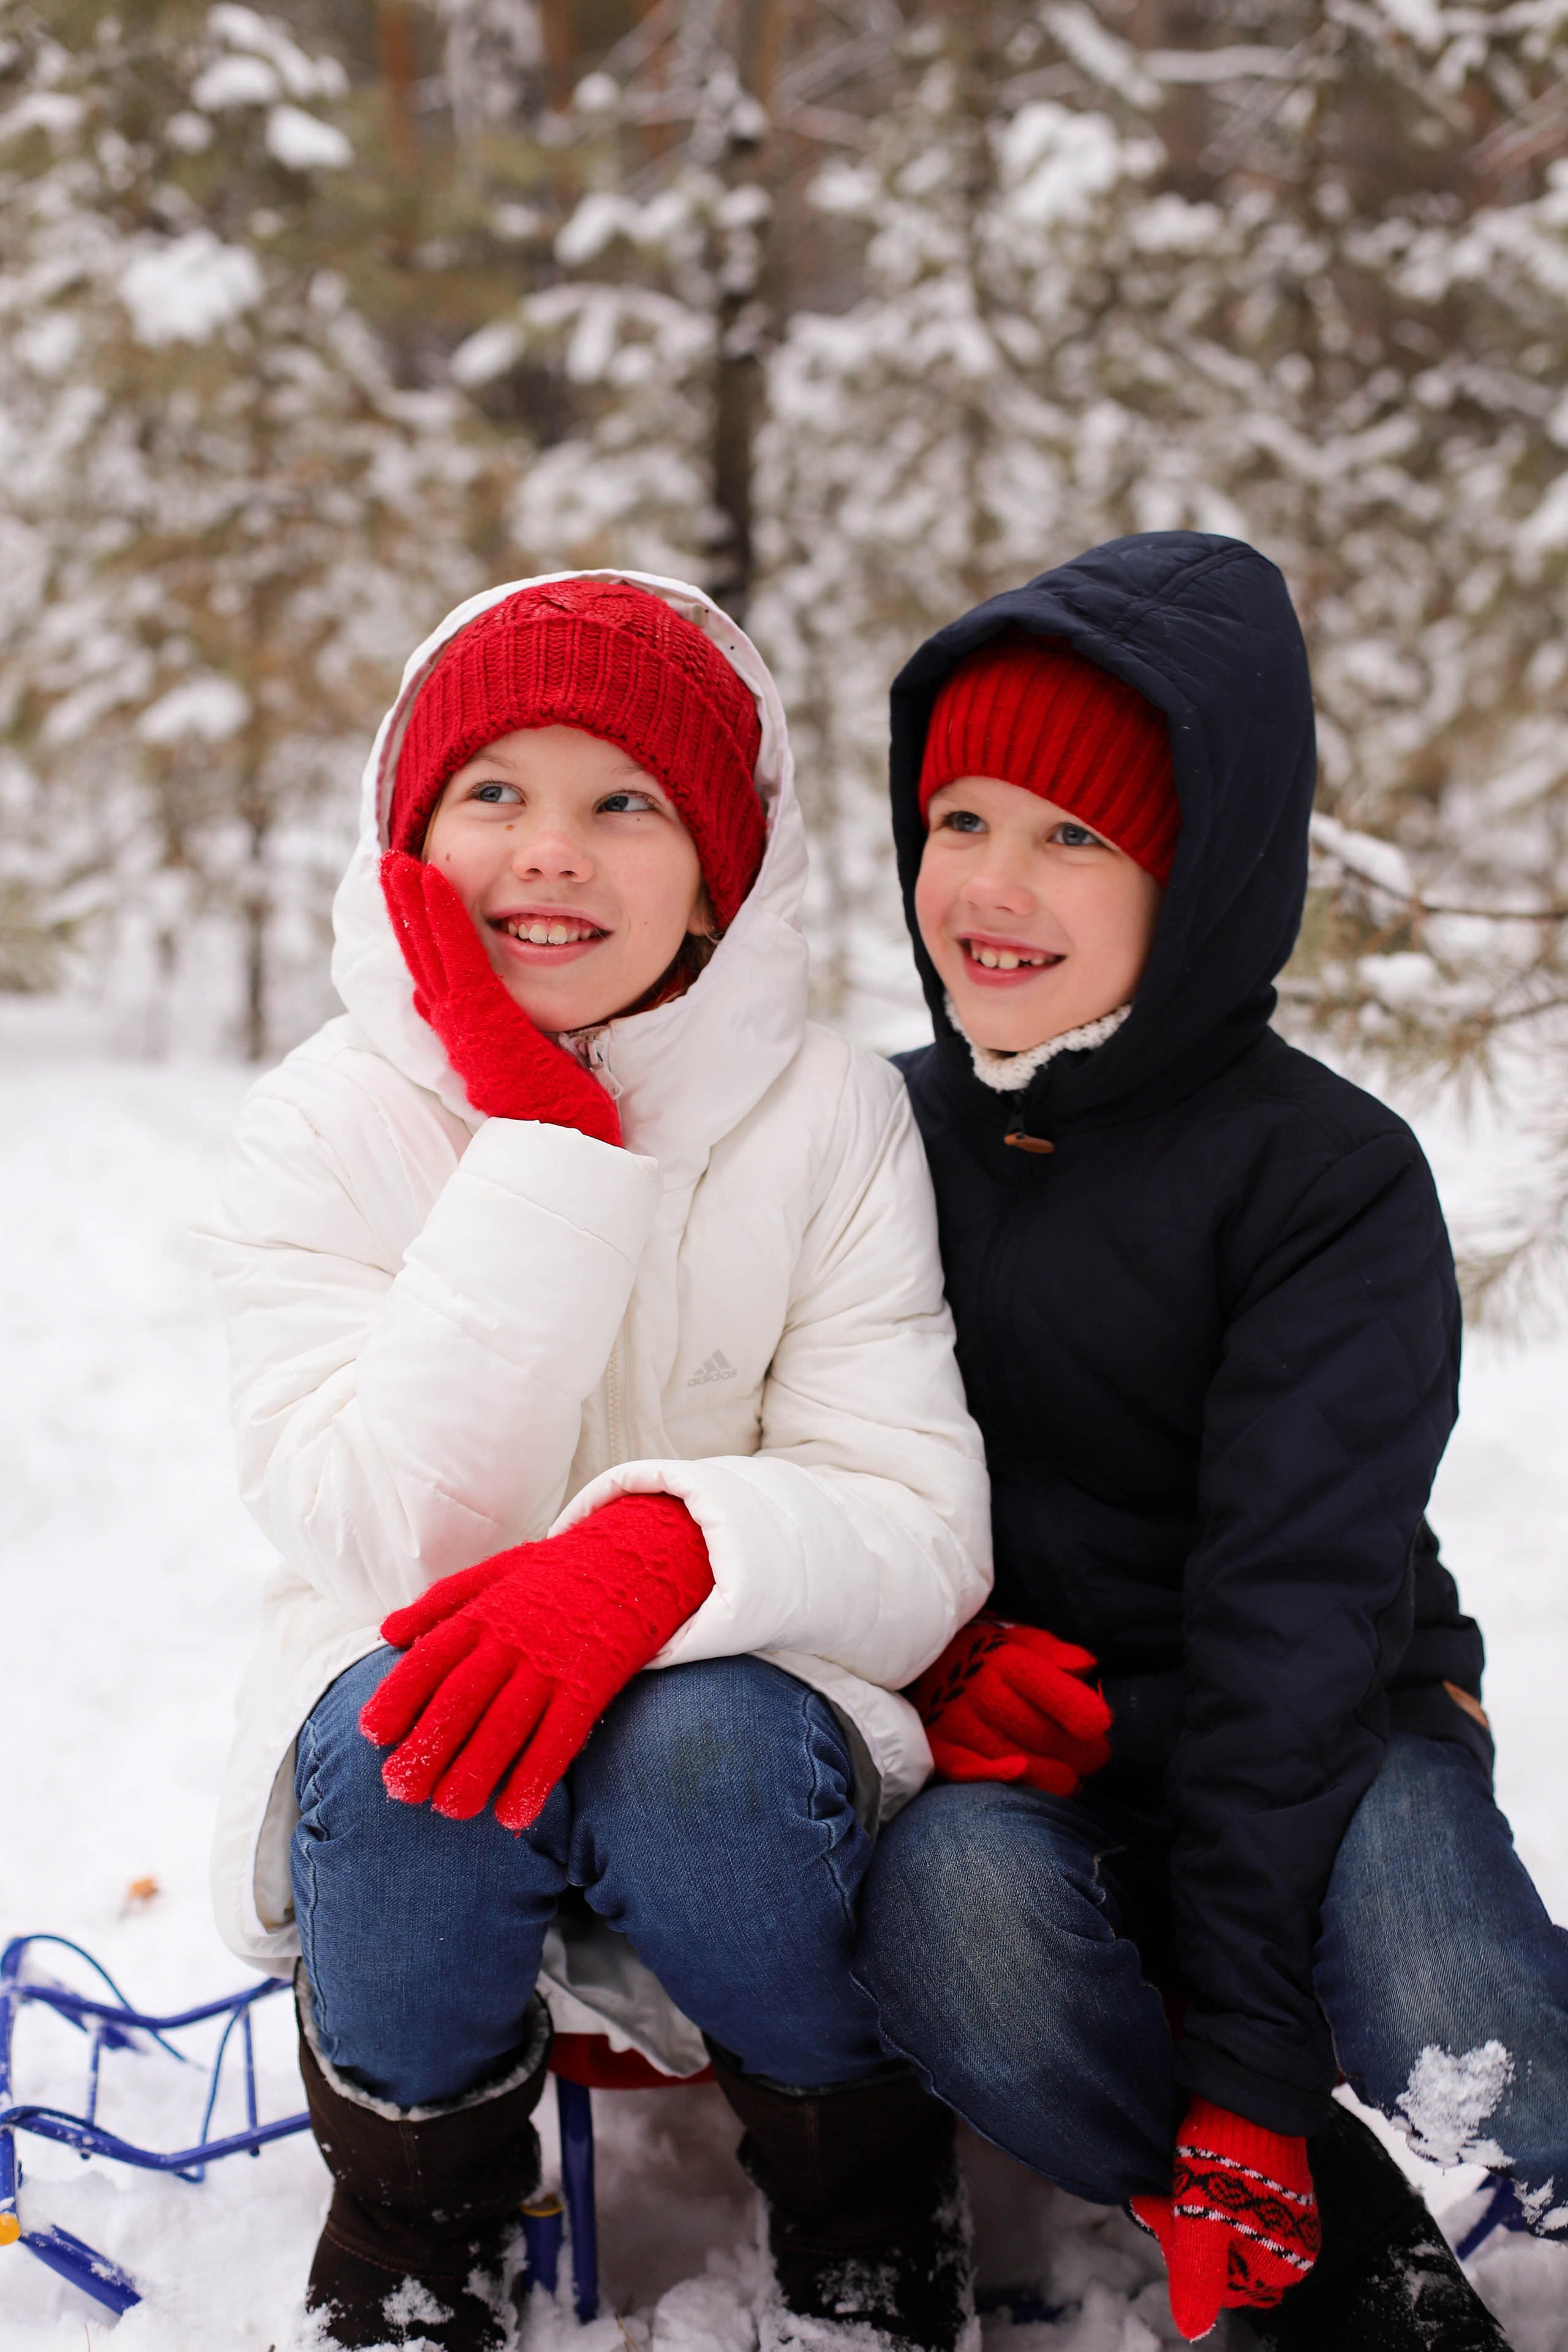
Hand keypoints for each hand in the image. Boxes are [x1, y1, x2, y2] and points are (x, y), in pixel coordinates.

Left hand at [358, 1493, 713, 1828]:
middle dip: (427, 1748)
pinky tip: (514, 1815)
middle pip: (461, 1700)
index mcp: (483, 1613)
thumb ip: (441, 1603)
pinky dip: (535, 1778)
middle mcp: (512, 1640)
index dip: (398, 1697)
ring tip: (450, 1810)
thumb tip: (388, 1632)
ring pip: (505, 1725)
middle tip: (401, 1790)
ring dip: (475, 1772)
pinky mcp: (590, 1684)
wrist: (634, 1558)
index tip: (373, 1734)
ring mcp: (552, 1664)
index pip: (430, 1659)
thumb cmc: (557, 1571)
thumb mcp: (495, 1571)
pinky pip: (559, 1737)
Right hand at [381, 851, 620, 1143]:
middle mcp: (455, 1026)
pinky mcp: (485, 1017)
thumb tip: (434, 1004)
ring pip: (431, 949)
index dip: (412, 934)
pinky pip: (462, 955)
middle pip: (419, 955)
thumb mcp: (508, 1059)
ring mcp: (465, 1022)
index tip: (401, 900)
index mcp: (462, 1033)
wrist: (563, 1141)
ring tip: (397, 860)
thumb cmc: (548, 1107)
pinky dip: (445, 916)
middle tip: (387, 865)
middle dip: (401, 909)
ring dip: (412, 902)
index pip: (429, 973)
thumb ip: (477, 1030)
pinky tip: (436, 880)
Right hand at [909, 1612, 1112, 1795]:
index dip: (1076, 1708)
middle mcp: (977, 1690)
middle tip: (1095, 1758)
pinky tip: (1022, 1777)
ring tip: (1071, 1776)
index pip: (1043, 1685)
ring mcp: (954, 1720)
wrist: (921, 1662)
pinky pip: (968, 1770)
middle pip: (1036, 1731)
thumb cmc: (986, 1653)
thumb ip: (1053, 1653)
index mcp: (1003, 1659)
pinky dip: (995, 1777)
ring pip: (1011, 1757)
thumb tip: (1086, 1667)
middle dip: (1075, 1751)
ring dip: (1049, 1773)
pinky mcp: (938, 1746)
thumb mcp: (1019, 1639)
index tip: (1099, 1724)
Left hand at [1131, 2097, 1318, 2340]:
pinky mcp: (1273, 2184)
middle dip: (1186, 2236)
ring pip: (1226, 2231)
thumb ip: (1198, 2279)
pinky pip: (1234, 2206)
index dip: (1189, 2263)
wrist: (1245, 2091)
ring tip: (1167, 2187)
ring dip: (1191, 2213)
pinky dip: (1206, 2195)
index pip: (1226, 2289)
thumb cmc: (1225, 2160)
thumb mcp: (1201, 2223)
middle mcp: (1293, 2244)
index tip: (1165, 2226)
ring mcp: (1284, 2213)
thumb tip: (1192, 2331)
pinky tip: (1186, 2174)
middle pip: (1226, 2261)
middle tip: (1157, 2203)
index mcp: (1285, 2264)